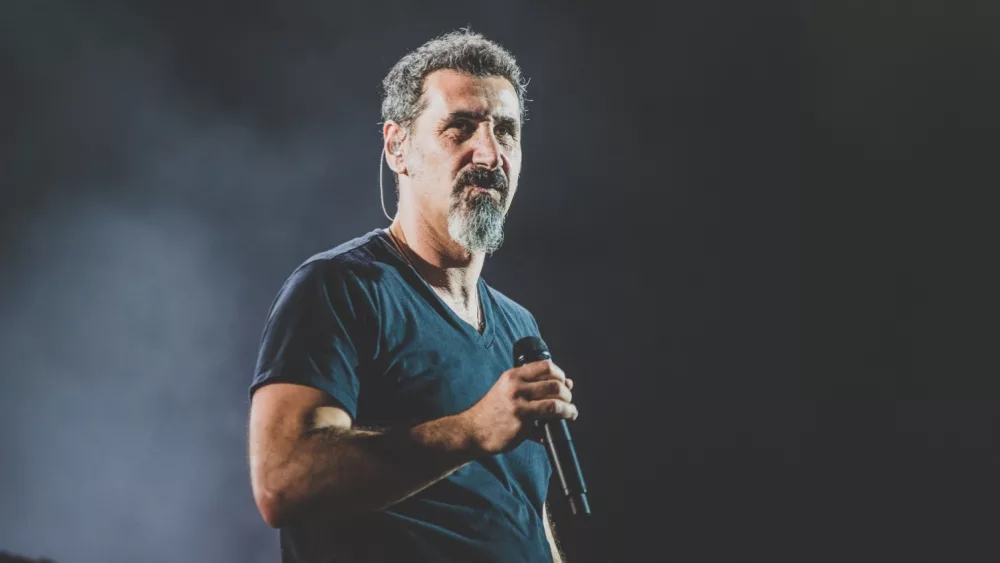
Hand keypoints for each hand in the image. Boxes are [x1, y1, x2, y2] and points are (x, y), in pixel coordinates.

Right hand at [461, 360, 576, 454]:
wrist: (473, 430)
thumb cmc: (493, 410)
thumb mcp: (507, 388)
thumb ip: (532, 384)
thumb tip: (567, 383)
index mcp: (513, 375)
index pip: (546, 366)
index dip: (560, 374)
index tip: (564, 383)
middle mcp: (516, 387)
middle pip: (555, 385)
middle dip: (567, 394)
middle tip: (568, 401)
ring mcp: (519, 406)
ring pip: (555, 403)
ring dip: (568, 409)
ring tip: (570, 413)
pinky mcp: (521, 424)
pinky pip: (547, 422)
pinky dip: (555, 425)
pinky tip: (555, 428)